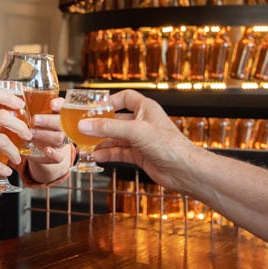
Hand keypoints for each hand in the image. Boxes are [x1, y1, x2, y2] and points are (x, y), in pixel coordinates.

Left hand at [29, 97, 72, 165]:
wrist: (43, 149)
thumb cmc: (39, 127)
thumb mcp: (37, 116)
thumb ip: (31, 107)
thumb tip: (13, 99)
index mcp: (60, 115)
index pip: (64, 107)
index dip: (60, 105)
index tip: (52, 103)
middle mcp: (63, 128)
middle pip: (61, 123)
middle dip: (48, 121)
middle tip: (34, 119)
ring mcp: (61, 143)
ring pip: (59, 138)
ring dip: (45, 135)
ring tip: (32, 132)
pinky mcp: (57, 156)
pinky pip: (59, 156)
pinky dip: (53, 153)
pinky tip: (47, 150)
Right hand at [76, 89, 195, 190]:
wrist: (184, 170)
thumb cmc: (170, 146)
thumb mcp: (135, 131)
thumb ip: (108, 127)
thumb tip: (85, 124)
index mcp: (146, 108)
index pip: (125, 98)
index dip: (109, 101)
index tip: (93, 107)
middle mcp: (143, 122)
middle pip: (116, 119)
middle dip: (100, 124)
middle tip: (83, 128)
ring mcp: (141, 140)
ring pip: (116, 137)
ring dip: (101, 141)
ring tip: (86, 144)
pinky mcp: (140, 155)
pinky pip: (119, 151)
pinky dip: (108, 153)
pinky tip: (98, 156)